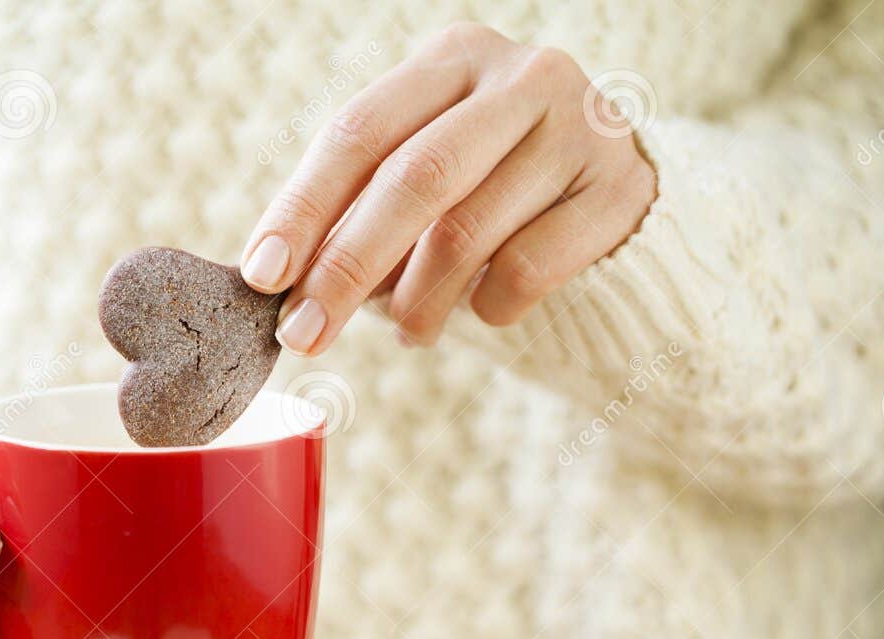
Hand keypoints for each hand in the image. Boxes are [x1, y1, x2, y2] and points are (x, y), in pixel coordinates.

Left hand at [240, 23, 656, 351]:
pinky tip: (482, 312)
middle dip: (347, 268)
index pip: (358, 132)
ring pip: (467, 232)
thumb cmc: (491, 193)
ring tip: (408, 332)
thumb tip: (277, 280)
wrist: (613, 201)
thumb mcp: (420, 182)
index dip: (303, 208)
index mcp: (452, 59)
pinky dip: (486, 308)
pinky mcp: (621, 189)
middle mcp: (521, 76)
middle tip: (306, 333)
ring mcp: (581, 127)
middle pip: (413, 179)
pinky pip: (527, 269)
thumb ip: (355, 212)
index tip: (263, 276)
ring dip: (417, 303)